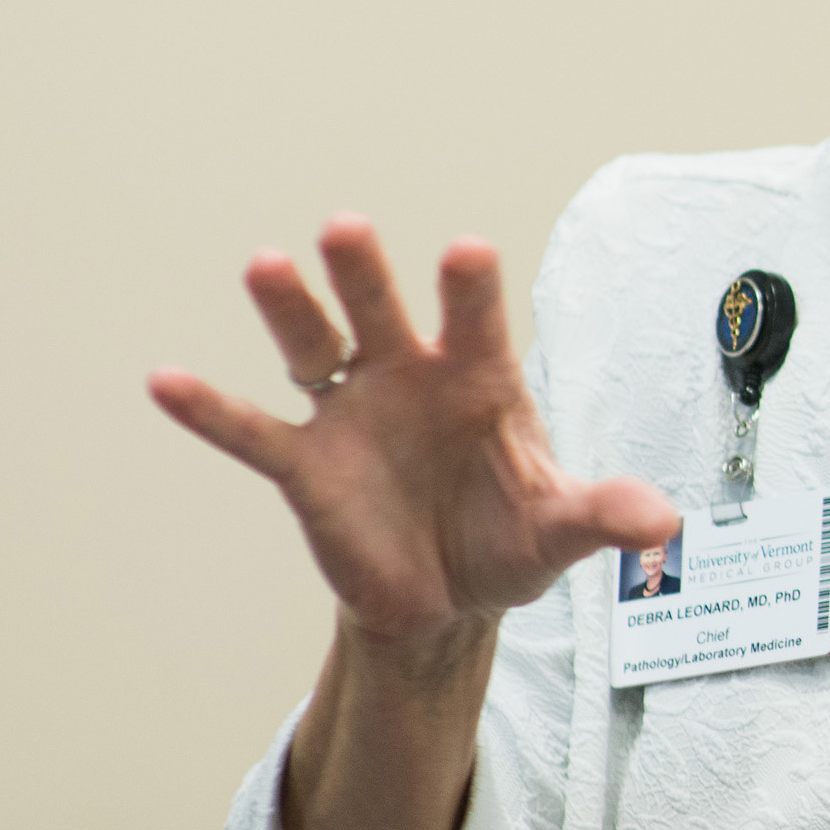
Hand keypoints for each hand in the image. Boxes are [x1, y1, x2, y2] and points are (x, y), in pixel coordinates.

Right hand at [151, 216, 676, 647]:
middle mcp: (411, 376)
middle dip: (366, 274)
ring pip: (314, 347)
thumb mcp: (562, 530)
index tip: (464, 252)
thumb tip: (664, 522)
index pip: (478, 320)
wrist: (450, 600)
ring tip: (264, 266)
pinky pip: (254, 431)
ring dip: (289, 310)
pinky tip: (165, 380)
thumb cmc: (509, 540)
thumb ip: (605, 514)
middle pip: (383, 310)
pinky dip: (211, 410)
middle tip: (346, 229)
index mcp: (481, 379)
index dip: (470, 290)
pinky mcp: (309, 465)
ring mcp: (354, 413)